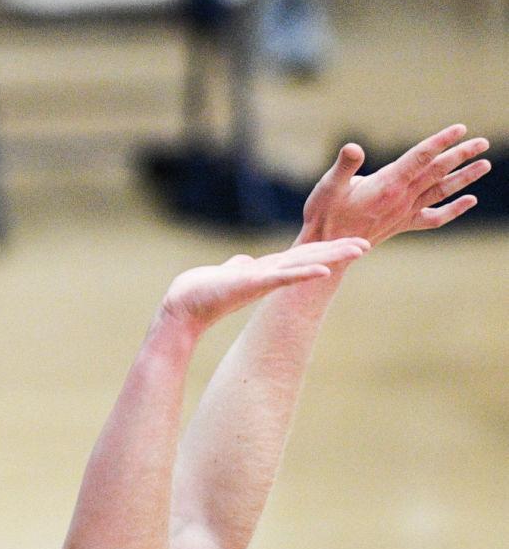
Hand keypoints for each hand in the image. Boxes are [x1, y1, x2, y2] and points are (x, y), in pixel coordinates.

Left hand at [160, 238, 369, 333]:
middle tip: (367, 244)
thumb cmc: (201, 291)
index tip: (346, 241)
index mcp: (265, 270)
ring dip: (330, 258)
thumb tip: (241, 262)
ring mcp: (264, 280)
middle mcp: (270, 275)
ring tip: (358, 249)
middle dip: (337, 252)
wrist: (181, 307)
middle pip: (310, 259)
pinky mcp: (253, 284)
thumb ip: (237, 267)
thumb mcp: (226, 273)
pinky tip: (322, 270)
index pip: (300, 256)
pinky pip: (283, 278)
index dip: (323, 249)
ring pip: (304, 266)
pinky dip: (303, 273)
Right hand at [300, 125, 489, 246]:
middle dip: (460, 155)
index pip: (420, 157)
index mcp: (387, 185)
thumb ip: (344, 166)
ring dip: (464, 177)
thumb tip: (353, 147)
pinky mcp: (403, 223)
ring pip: (441, 192)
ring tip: (485, 165)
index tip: (460, 128)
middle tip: (482, 142)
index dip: (440, 141)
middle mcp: (402, 198)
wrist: (329, 249)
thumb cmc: (325, 214)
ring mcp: (405, 212)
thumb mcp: (328, 186)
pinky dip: (454, 209)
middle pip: (437, 172)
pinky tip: (469, 201)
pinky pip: (435, 217)